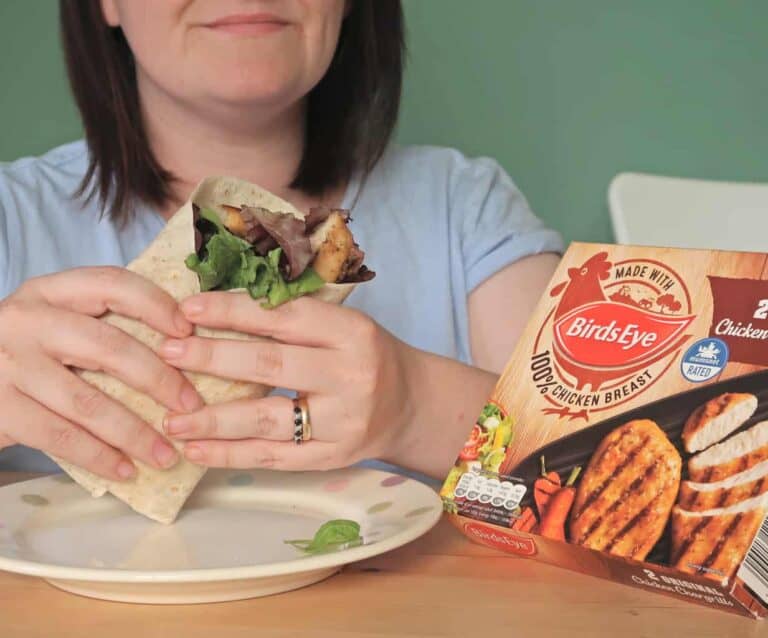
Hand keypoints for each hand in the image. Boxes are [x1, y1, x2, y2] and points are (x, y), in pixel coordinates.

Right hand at [0, 267, 203, 479]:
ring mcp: (8, 365)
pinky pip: (59, 437)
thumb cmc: (26, 353)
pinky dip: (98, 456)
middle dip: (159, 379)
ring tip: (167, 455)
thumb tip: (183, 346)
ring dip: (134, 433)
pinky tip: (126, 470)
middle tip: (191, 404)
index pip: (111, 284)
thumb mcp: (54, 323)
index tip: (189, 332)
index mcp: (49, 292)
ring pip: (87, 402)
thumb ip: (101, 325)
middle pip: (108, 347)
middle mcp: (26, 321)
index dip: (155, 305)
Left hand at [158, 292, 415, 470]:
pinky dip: (231, 454)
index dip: (233, 312)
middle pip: (270, 365)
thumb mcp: (345, 325)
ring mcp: (343, 421)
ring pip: (266, 418)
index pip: (284, 317)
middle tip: (166, 353)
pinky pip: (274, 457)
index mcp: (352, 332)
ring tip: (170, 418)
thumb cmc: (366, 356)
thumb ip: (294, 319)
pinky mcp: (333, 458)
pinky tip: (197, 450)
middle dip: (211, 359)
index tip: (187, 309)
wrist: (410, 404)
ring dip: (212, 418)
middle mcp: (350, 375)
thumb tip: (217, 310)